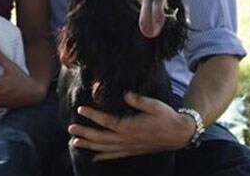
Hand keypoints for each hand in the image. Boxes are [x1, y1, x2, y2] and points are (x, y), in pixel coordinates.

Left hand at [68, 93, 193, 160]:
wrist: (179, 134)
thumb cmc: (166, 116)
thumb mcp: (154, 104)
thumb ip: (138, 100)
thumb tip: (124, 93)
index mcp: (130, 126)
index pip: (107, 121)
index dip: (92, 115)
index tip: (80, 108)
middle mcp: (127, 139)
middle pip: (101, 137)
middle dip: (85, 132)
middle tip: (70, 128)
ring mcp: (129, 147)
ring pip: (105, 148)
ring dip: (89, 145)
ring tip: (75, 142)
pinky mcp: (132, 151)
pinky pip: (115, 156)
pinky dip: (103, 157)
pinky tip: (93, 157)